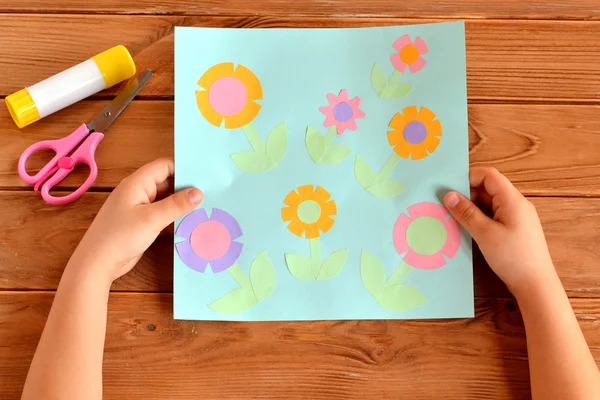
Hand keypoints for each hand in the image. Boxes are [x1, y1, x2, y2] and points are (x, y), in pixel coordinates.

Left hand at [69, 158, 202, 282]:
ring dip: (181, 205)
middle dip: (186, 188)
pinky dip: (175, 217)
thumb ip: (176, 204)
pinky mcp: (141, 224)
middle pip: (167, 182)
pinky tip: (190, 223)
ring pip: (166, 200)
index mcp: (137, 184)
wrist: (97, 264)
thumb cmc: (120, 236)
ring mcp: (139, 208)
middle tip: (210, 194)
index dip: (183, 169)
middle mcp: (138, 192)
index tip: (204, 178)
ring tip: (205, 208)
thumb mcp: (152, 218)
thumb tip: (199, 192)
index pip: (164, 166)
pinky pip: (162, 215)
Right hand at [443, 167, 555, 297]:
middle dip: (467, 195)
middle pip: (488, 189)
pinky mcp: (515, 230)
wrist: (536, 285)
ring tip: (455, 220)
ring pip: (490, 204)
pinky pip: (494, 216)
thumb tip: (448, 195)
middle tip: (448, 207)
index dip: (468, 178)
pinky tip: (468, 230)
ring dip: (472, 209)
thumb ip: (466, 212)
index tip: (450, 190)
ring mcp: (517, 217)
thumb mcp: (484, 233)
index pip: (489, 175)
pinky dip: (480, 219)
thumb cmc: (512, 257)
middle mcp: (516, 204)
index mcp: (512, 200)